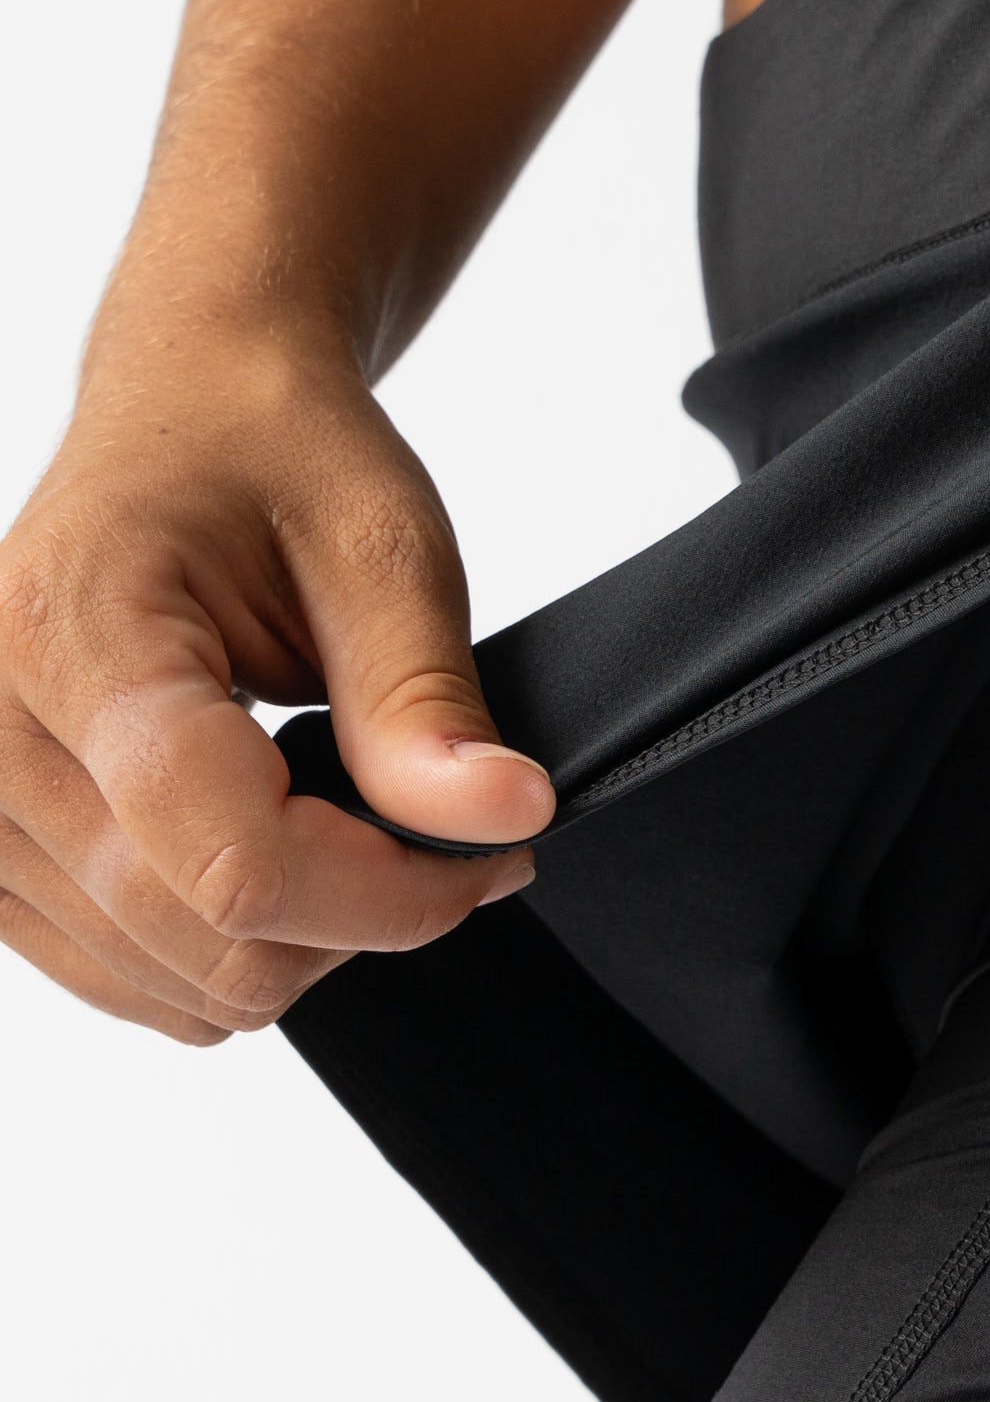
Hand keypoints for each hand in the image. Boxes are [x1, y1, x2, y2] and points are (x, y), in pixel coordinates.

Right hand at [0, 323, 553, 1044]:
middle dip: (363, 917)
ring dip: (303, 938)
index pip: (235, 864)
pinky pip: (131, 978)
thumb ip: (425, 697)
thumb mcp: (382, 543)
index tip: (488, 851)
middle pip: (207, 941)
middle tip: (446, 832)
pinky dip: (233, 945)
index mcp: (76, 637)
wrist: (184, 416)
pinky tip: (281, 849)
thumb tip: (500, 820)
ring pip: (176, 985)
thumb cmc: (270, 454)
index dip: (389, 894)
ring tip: (359, 826)